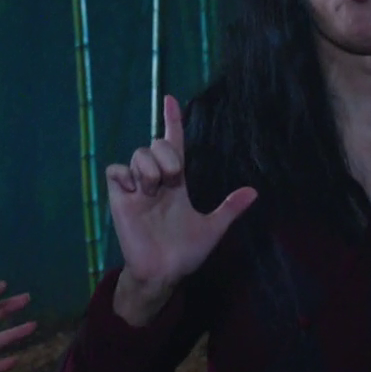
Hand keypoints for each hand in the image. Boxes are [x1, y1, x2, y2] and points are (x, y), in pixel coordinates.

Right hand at [105, 95, 256, 302]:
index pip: (173, 143)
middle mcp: (156, 181)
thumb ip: (230, 209)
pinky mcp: (120, 199)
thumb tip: (254, 192)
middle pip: (156, 144)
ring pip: (138, 153)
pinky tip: (135, 191)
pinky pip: (116, 171)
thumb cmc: (185, 252)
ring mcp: (136, 189)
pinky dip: (125, 176)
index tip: (171, 99)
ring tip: (153, 190)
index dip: (172, 121)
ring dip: (150, 167)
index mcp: (177, 184)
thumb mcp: (212, 228)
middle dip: (167, 156)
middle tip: (172, 181)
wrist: (163, 272)